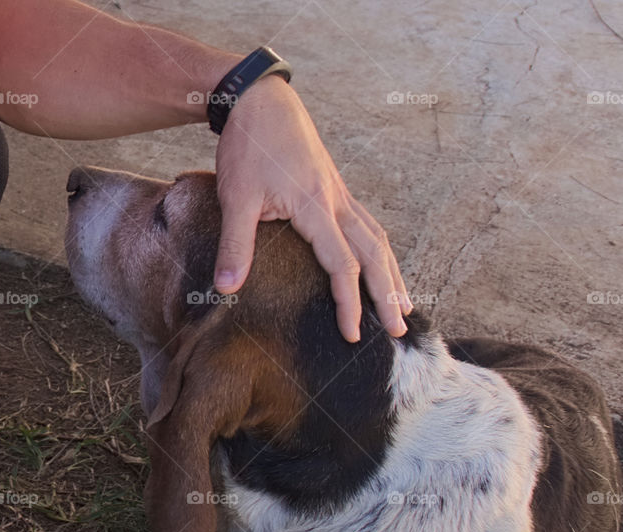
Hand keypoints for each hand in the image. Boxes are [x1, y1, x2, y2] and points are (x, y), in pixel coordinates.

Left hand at [213, 75, 410, 341]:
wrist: (260, 99)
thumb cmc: (248, 146)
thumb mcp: (236, 197)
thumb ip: (234, 244)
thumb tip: (226, 290)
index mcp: (316, 206)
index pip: (342, 264)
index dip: (349, 302)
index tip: (351, 334)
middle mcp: (338, 202)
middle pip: (374, 255)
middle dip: (387, 295)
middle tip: (398, 331)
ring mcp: (341, 195)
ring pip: (377, 239)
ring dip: (391, 274)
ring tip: (403, 306)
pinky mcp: (336, 191)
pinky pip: (368, 226)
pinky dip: (380, 252)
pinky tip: (381, 267)